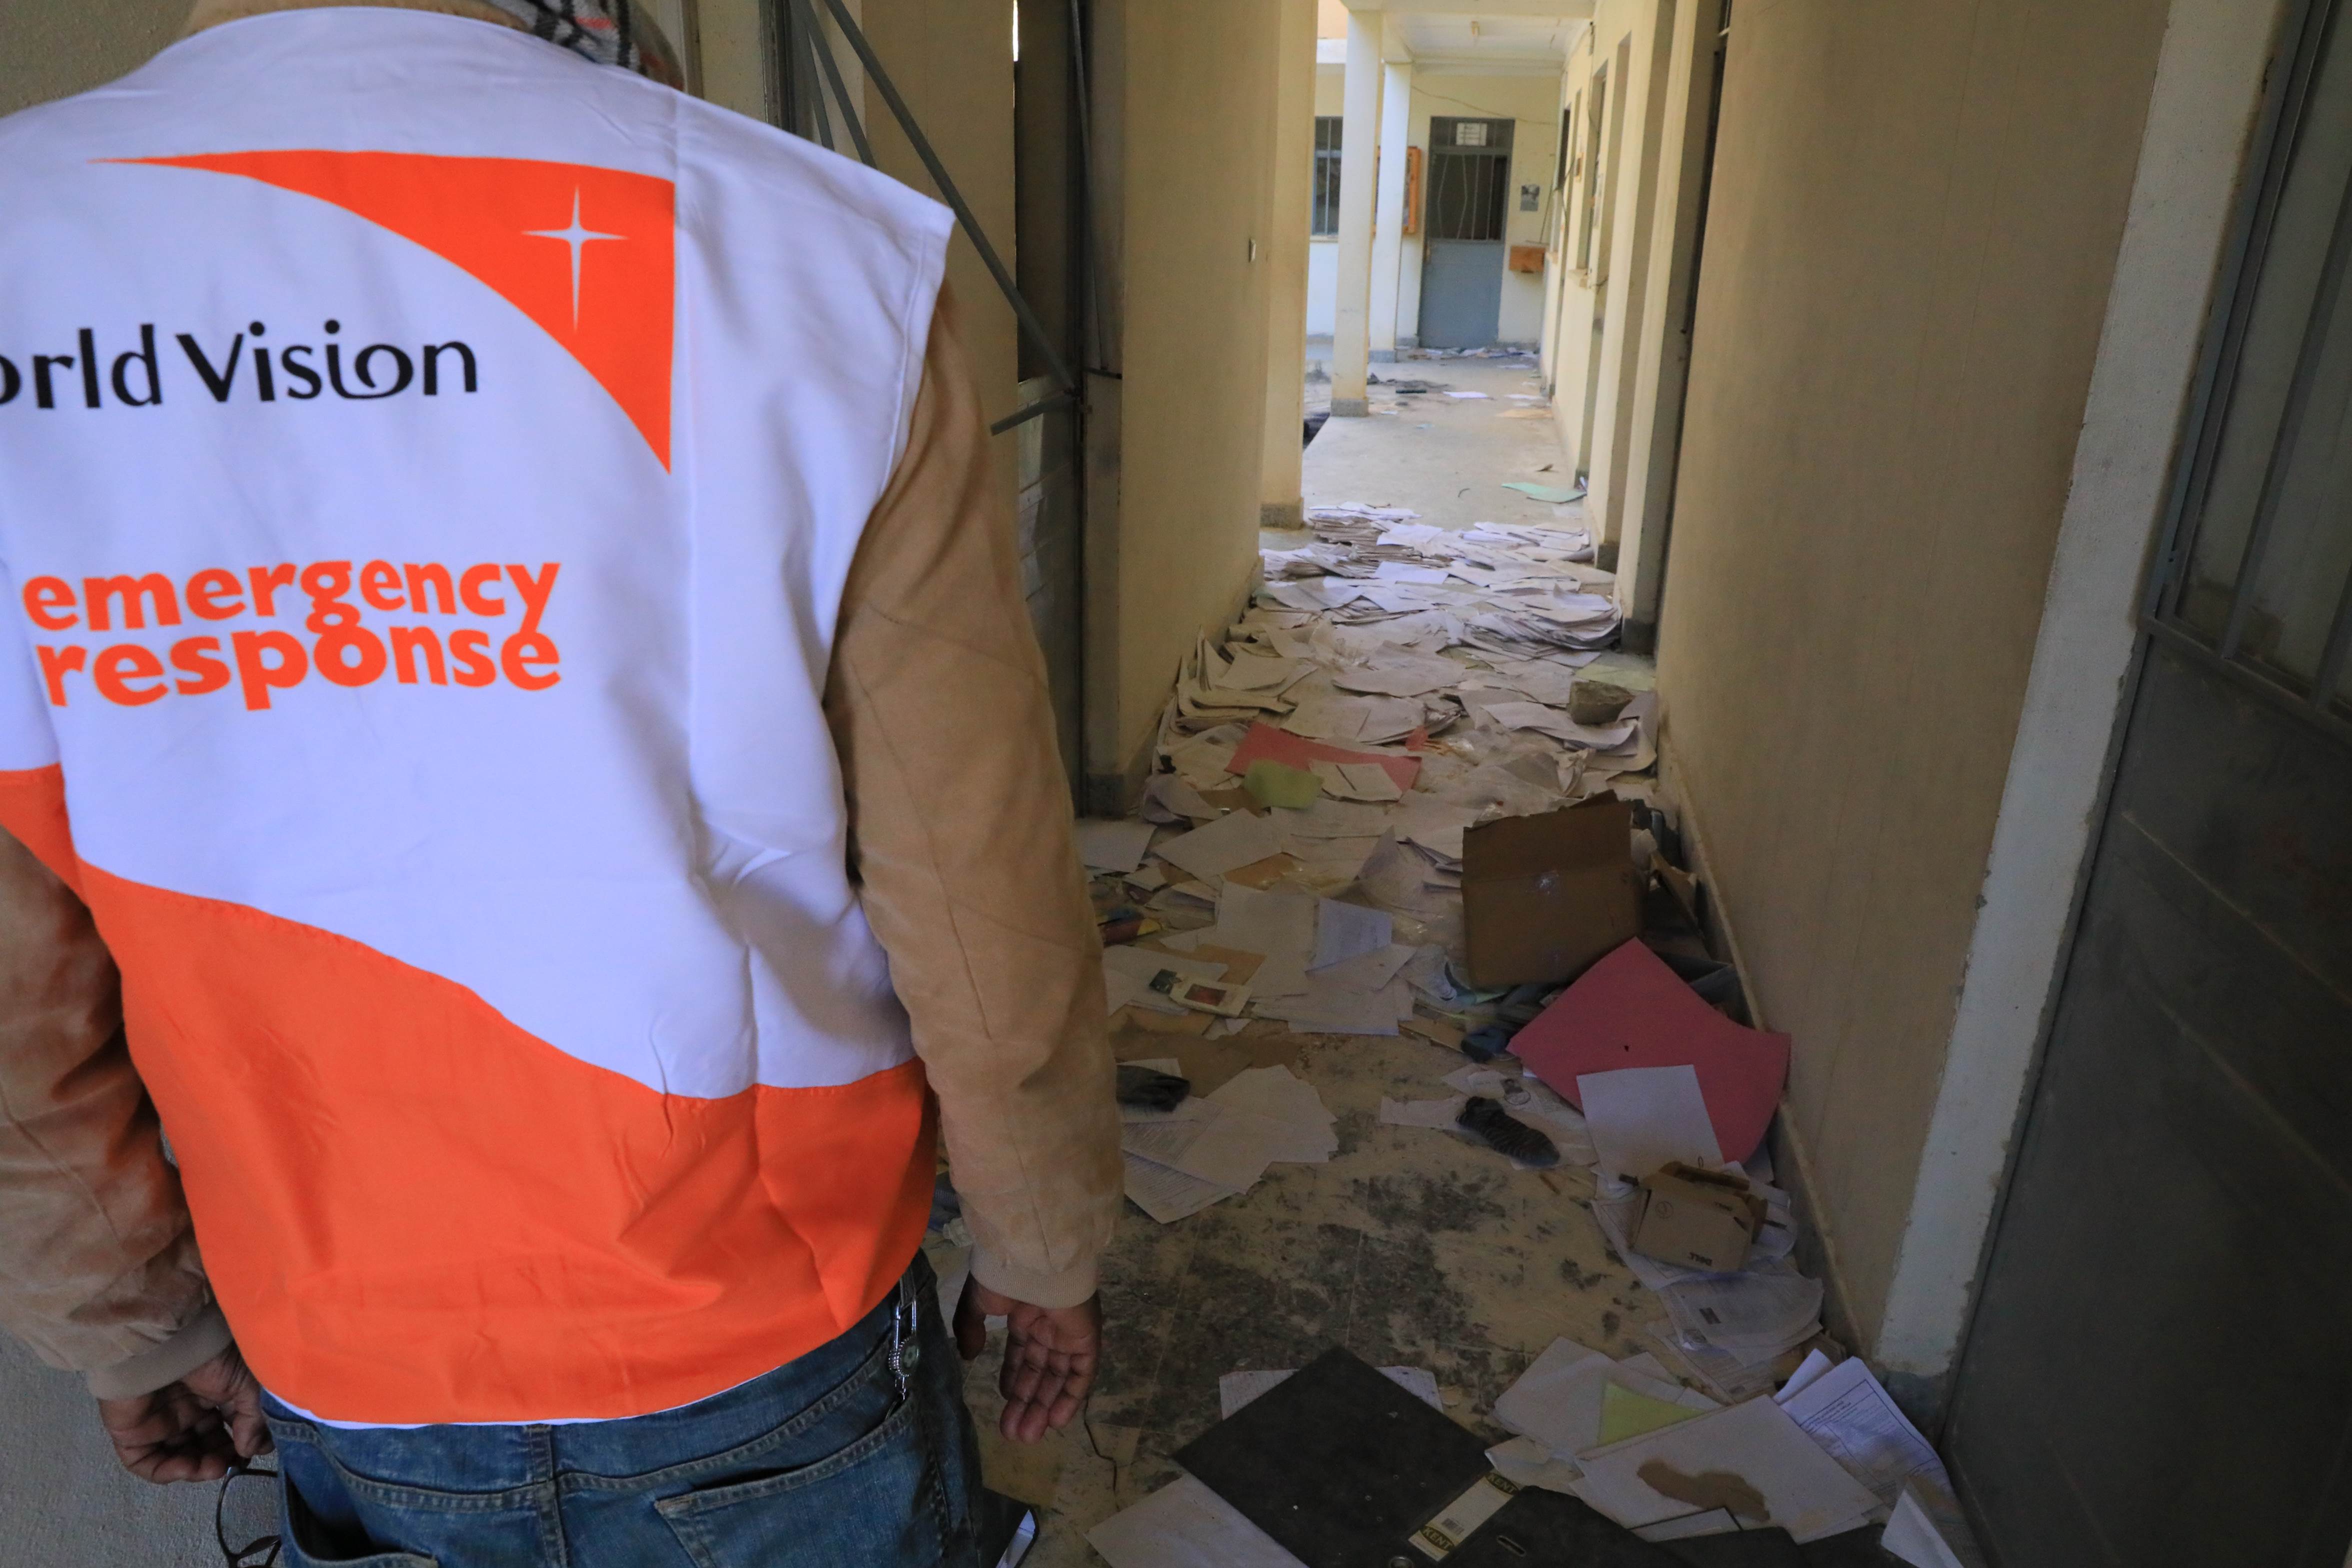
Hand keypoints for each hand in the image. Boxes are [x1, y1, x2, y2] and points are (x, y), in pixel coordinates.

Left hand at [96, 1341, 273, 1483]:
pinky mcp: (132, 1433)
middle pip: (204, 1446)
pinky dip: (167, 1472)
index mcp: (213, 1395)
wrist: (168, 1345)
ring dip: (197, 1469)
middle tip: (232, 1463)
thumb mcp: (247, 1384)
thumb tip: (253, 1451)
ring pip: (177, 1458)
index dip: (242, 1444)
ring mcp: (158, 1423)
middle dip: (221, 1458)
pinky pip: (146, 1462)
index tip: (255, 1451)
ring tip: (213, 1468)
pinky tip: (187, 1468)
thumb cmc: (211, 1358)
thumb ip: (254, 1420)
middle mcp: (186, 1409)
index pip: (228, 1428)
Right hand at [952, 1278, 1100, 1443]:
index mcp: (1024, 1314)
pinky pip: (1083, 1373)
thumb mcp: (976, 1302)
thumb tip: (968, 1355)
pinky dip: (1071, 1397)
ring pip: (1058, 1377)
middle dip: (1025, 1402)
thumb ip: (970, 1326)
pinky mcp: (1087, 1337)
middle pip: (1039, 1371)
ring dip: (1043, 1407)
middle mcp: (1048, 1326)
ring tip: (1026, 1437)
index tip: (1003, 1401)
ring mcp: (1069, 1332)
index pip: (1022, 1354)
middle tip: (1012, 1434)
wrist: (1032, 1260)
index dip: (1013, 1379)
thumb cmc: (1002, 1277)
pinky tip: (1054, 1422)